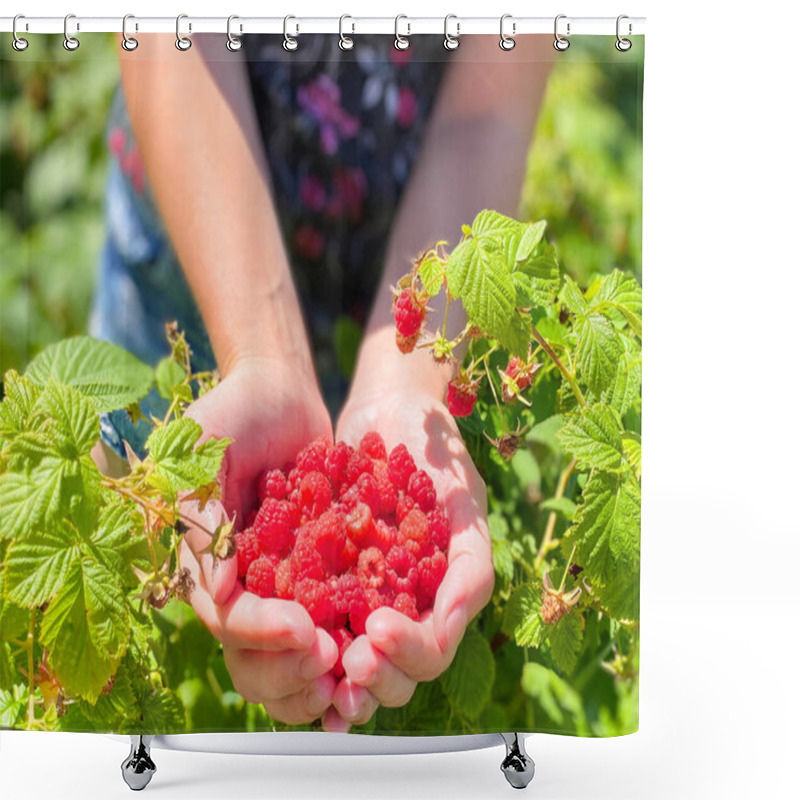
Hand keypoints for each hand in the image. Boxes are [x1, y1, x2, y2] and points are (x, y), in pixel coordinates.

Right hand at [179, 357, 339, 723]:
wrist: (280, 388)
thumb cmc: (233, 411)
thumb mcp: (202, 452)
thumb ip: (202, 513)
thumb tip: (217, 589)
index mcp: (204, 562)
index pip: (226, 616)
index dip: (260, 632)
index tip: (302, 630)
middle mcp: (240, 579)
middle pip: (254, 650)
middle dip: (289, 665)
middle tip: (331, 658)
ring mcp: (278, 574)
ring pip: (292, 644)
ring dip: (320, 664)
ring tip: (356, 661)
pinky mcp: (315, 562)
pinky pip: (331, 605)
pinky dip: (350, 626)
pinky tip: (379, 635)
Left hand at [327, 379, 494, 730]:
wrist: (388, 407)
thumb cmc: (434, 452)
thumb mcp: (463, 503)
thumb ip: (470, 565)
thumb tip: (456, 622)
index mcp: (438, 598)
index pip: (430, 653)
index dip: (407, 656)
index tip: (377, 632)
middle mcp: (400, 607)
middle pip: (391, 673)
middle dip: (373, 678)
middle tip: (348, 661)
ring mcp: (360, 595)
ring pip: (349, 663)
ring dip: (333, 677)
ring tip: (315, 666)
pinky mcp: (319, 575)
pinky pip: (309, 620)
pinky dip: (297, 644)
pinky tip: (281, 646)